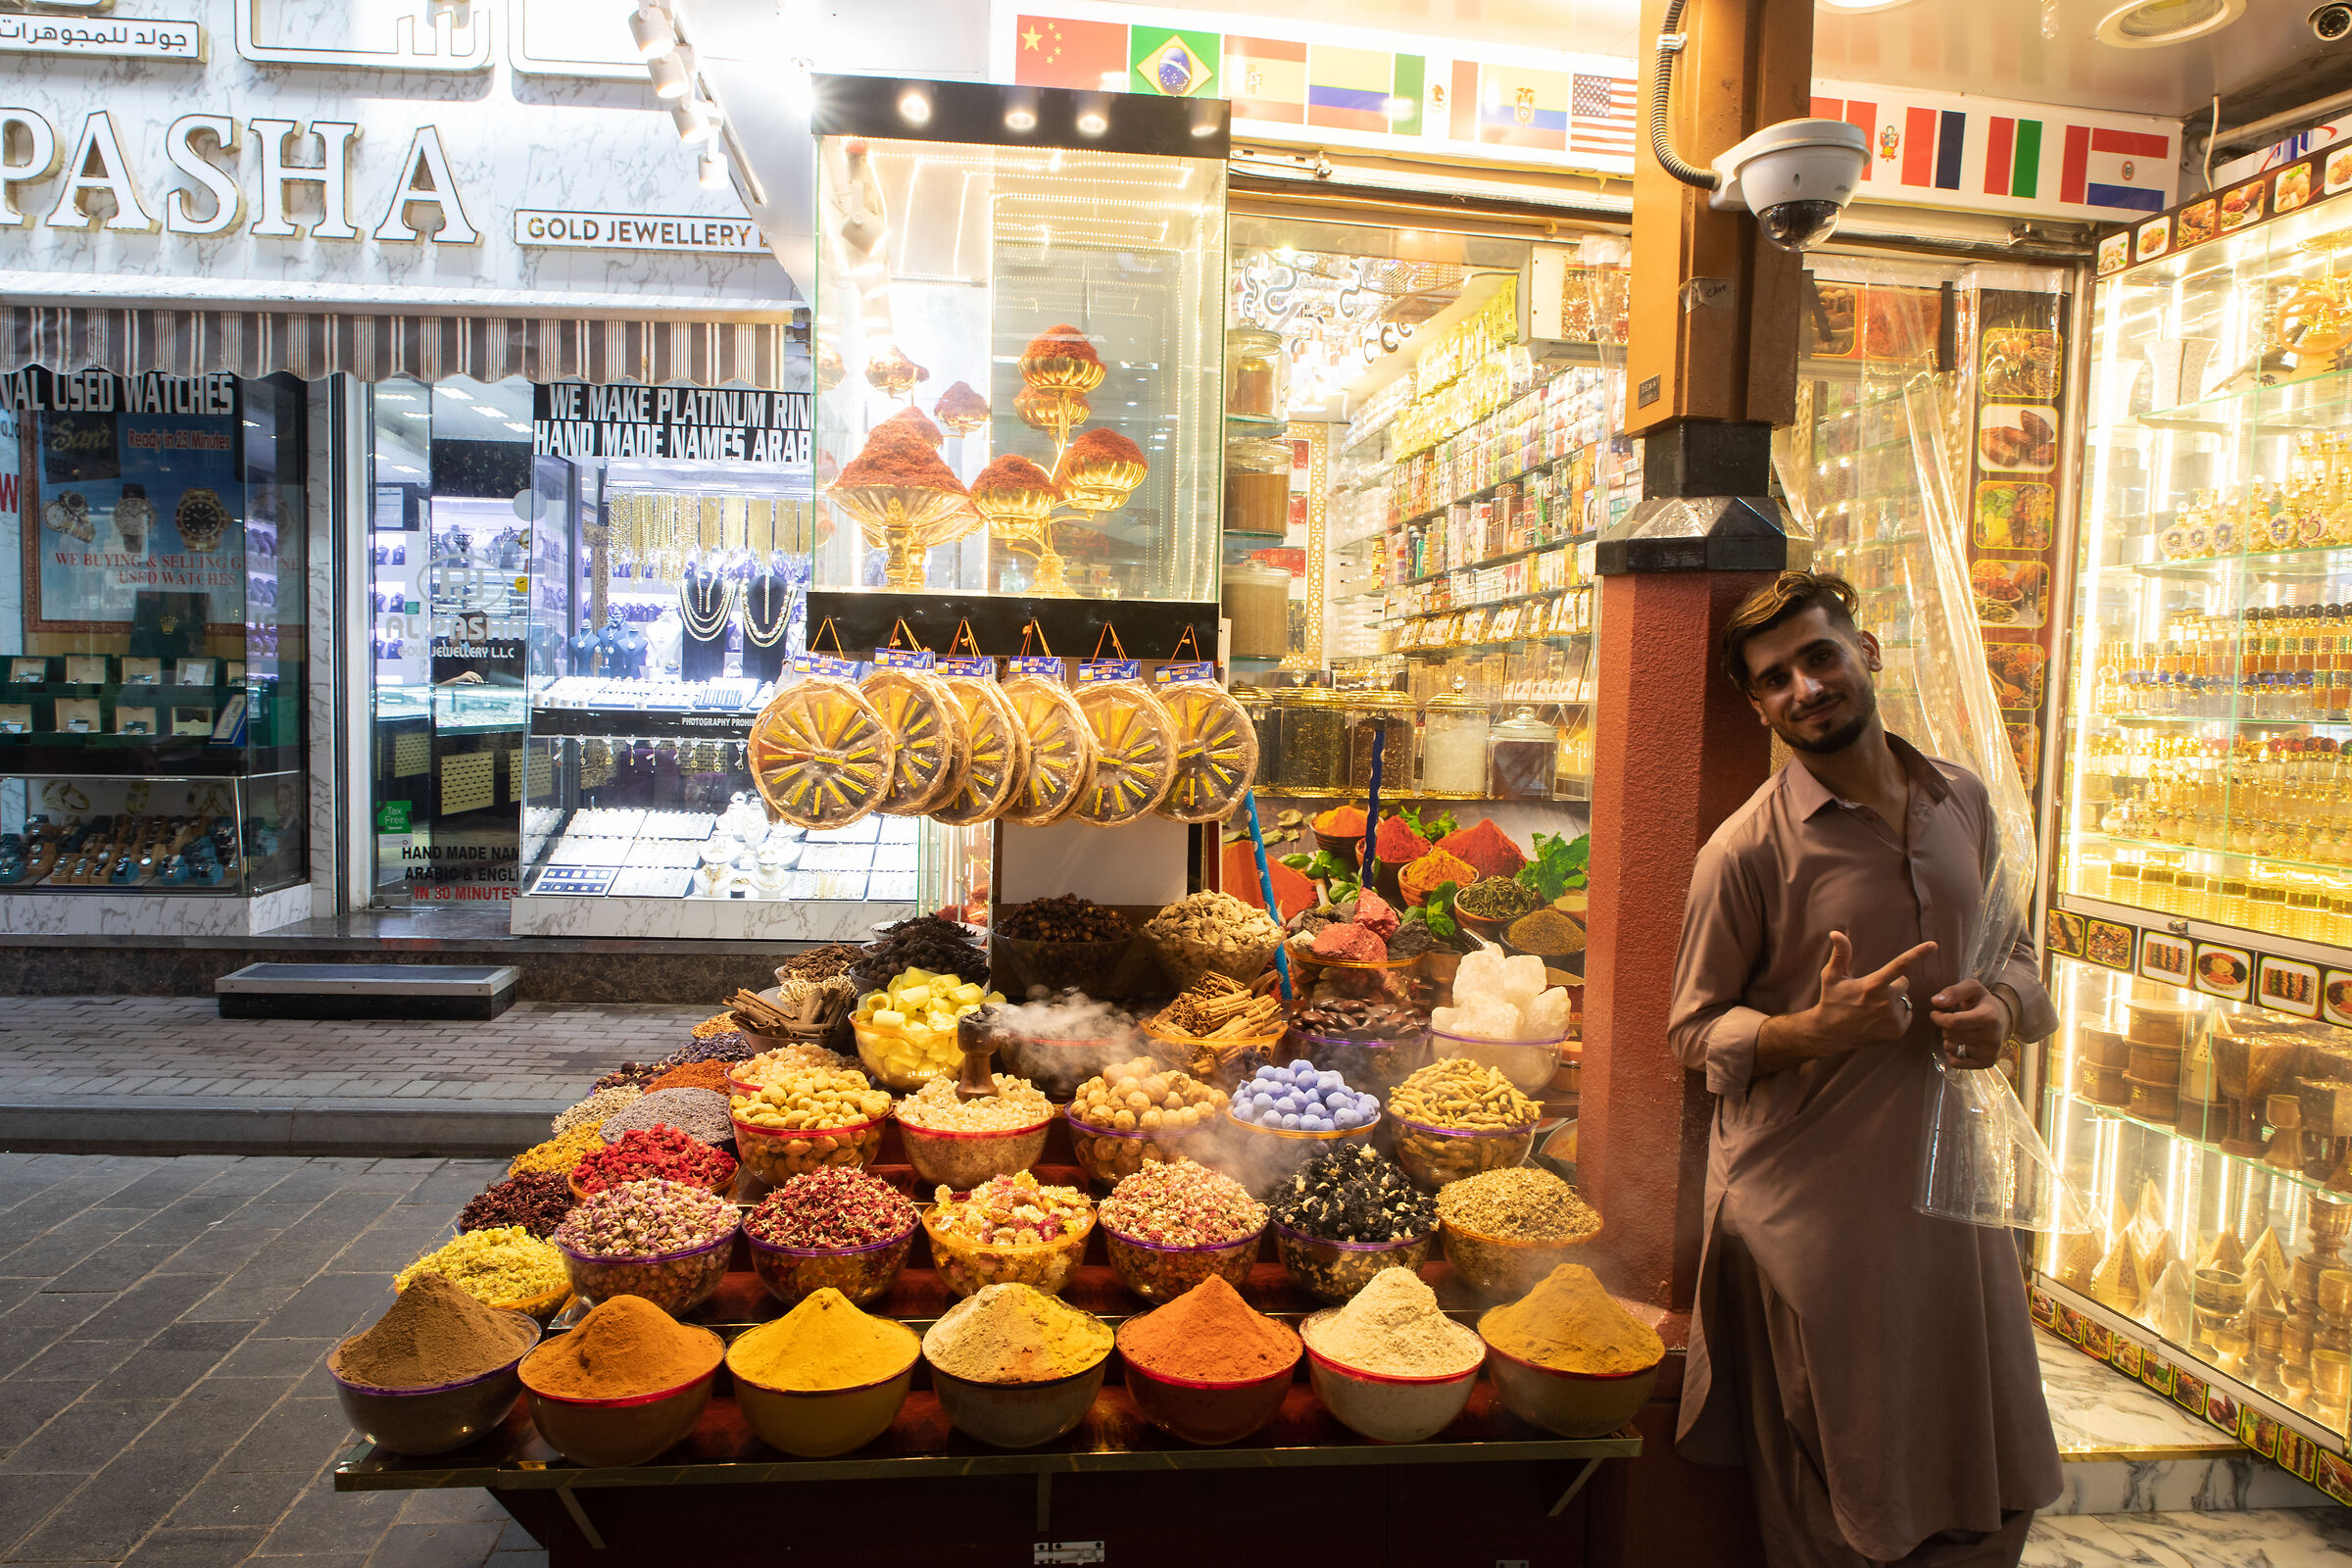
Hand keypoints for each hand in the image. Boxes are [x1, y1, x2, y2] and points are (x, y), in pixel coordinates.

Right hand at [1805, 931, 1935, 1053]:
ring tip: (1873, 1008)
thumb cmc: (1832, 1001)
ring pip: (1905, 999)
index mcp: (1872, 985)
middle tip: (1872, 993)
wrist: (1831, 1034)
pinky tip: (1880, 1018)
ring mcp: (1893, 1018)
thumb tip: (1836, 932)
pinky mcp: (1897, 1031)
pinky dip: (1897, 1014)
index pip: (1899, 966)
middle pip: (1904, 983)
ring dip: (1895, 1000)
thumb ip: (1840, 954)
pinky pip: (1907, 1014)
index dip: (1918, 954)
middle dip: (1893, 984)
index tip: (1934, 945)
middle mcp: (1885, 1002)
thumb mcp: (1831, 976)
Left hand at [1929, 978, 2012, 1069]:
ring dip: (1949, 1039)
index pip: (1953, 1023)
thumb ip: (1953, 992)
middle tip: (1955, 1021)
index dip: (1938, 1018)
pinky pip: (1955, 1063)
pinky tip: (1962, 1044)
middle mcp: (1992, 1037)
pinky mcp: (1987, 1063)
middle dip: (1945, 1027)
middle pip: (1949, 1035)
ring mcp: (1990, 1052)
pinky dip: (1953, 1054)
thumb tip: (1936, 1002)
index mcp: (1989, 1017)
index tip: (1936, 1013)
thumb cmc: (1982, 1002)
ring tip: (1962, 1031)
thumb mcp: (1972, 988)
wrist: (2003, 1020)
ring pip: (1950, 1048)